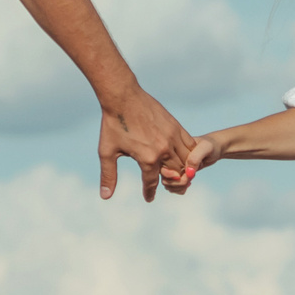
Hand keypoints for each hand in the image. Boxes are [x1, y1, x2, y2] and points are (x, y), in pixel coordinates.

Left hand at [99, 85, 194, 201]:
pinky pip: (188, 145)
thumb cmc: (113, 124)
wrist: (123, 96)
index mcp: (147, 158)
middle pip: (173, 173)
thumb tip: (105, 196)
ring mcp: (172, 137)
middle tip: (163, 184)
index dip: (149, 192)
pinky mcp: (176, 126)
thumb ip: (108, 176)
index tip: (148, 197)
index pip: (151, 182)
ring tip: (173, 172)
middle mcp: (163, 149)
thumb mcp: (106, 152)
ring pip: (185, 161)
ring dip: (180, 169)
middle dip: (169, 181)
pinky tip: (181, 157)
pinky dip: (187, 154)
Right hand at [161, 135, 222, 194]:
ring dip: (179, 187)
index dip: (171, 175)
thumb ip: (195, 157)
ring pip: (168, 184)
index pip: (163, 167)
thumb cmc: (209, 145)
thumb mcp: (206, 148)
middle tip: (190, 180)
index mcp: (172, 150)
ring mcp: (173, 167)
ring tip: (190, 182)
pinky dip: (180, 189)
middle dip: (177, 183)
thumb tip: (188, 172)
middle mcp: (170, 160)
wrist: (213, 148)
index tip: (185, 174)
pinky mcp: (178, 174)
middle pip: (164, 178)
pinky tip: (189, 183)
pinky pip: (173, 186)